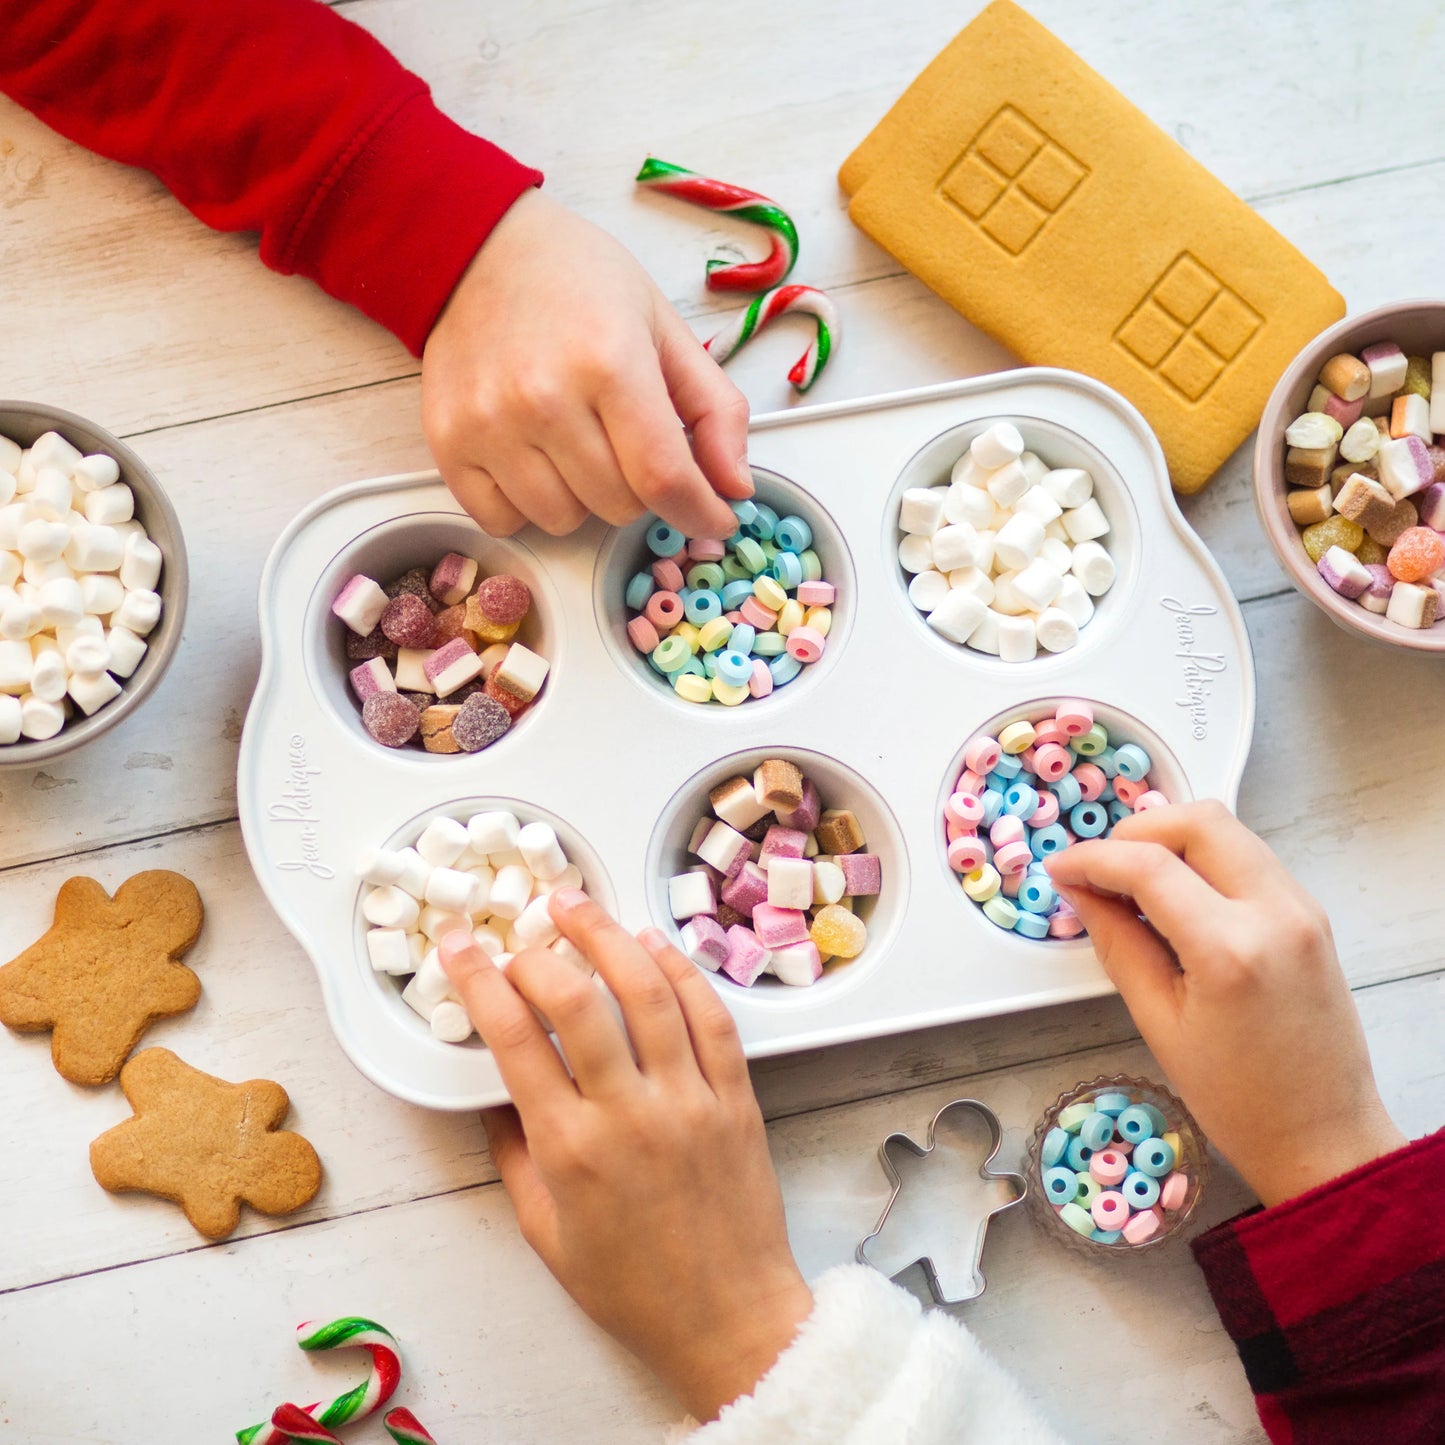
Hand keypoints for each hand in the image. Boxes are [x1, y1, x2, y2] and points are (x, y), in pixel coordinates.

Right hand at [421, 189, 751, 538]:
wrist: (476, 249)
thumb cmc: (576, 282)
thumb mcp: (663, 326)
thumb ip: (715, 408)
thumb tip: (735, 488)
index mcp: (609, 361)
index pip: (663, 477)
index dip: (699, 512)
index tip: (715, 516)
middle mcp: (544, 397)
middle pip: (618, 506)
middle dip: (638, 486)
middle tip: (624, 438)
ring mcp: (489, 424)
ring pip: (563, 520)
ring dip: (582, 497)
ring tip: (574, 440)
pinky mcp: (448, 442)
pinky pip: (504, 520)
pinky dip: (526, 505)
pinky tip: (532, 457)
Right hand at [440, 891, 812, 1421]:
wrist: (728, 1320)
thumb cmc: (633, 1288)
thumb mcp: (545, 1233)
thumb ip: (513, 1155)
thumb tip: (493, 1092)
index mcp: (571, 1150)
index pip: (515, 1040)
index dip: (480, 981)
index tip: (463, 948)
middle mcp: (630, 1115)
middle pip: (579, 1002)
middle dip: (542, 951)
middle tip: (525, 927)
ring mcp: (689, 1101)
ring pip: (650, 993)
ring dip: (610, 938)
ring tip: (581, 907)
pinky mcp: (736, 1098)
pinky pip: (710, 1018)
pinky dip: (681, 972)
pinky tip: (655, 945)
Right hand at [1046, 801, 1405, 1207]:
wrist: (1324, 1136)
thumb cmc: (1240, 1099)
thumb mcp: (1158, 1022)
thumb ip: (1117, 943)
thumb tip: (1082, 892)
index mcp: (1230, 949)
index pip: (1148, 865)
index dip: (1093, 858)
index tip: (1061, 868)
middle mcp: (1276, 913)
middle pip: (1197, 821)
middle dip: (1136, 831)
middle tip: (1100, 868)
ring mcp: (1302, 909)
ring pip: (1226, 830)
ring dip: (1171, 840)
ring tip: (1132, 883)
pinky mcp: (1310, 915)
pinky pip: (1248, 857)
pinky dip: (1203, 859)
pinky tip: (1174, 896)